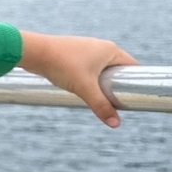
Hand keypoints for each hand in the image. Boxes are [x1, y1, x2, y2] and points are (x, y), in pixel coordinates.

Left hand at [19, 32, 137, 127]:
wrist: (34, 52)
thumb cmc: (61, 65)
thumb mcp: (84, 88)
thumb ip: (101, 106)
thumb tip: (116, 124)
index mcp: (110, 50)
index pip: (133, 67)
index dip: (138, 82)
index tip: (138, 99)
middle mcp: (101, 47)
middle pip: (119, 70)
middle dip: (119, 87)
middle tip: (118, 104)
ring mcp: (87, 50)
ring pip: (103, 71)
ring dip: (103, 85)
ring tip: (101, 100)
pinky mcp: (74, 55)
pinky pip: (90, 70)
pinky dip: (91, 81)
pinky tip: (85, 92)